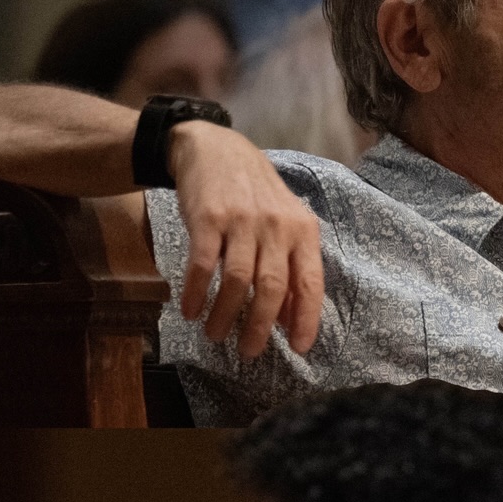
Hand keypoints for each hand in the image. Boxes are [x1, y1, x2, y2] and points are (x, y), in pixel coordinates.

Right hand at [170, 121, 324, 360]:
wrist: (215, 149)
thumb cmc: (255, 195)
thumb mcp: (284, 224)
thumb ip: (290, 268)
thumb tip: (288, 320)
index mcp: (303, 230)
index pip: (311, 281)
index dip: (306, 318)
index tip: (299, 348)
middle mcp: (276, 225)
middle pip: (272, 286)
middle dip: (260, 326)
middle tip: (249, 352)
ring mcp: (242, 220)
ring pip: (237, 280)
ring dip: (225, 315)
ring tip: (216, 335)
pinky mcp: (209, 218)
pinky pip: (203, 264)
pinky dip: (197, 293)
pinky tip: (191, 311)